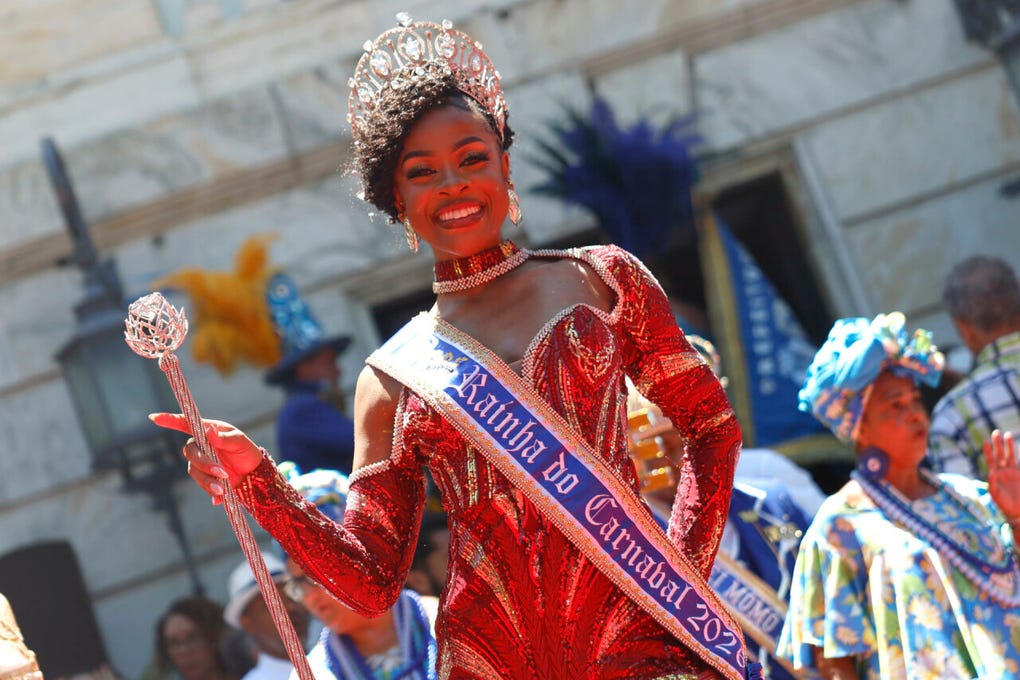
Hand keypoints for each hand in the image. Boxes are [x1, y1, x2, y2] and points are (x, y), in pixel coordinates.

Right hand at [149, 413, 263, 501]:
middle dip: (204, 464)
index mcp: (208, 431)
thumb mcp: (239, 442)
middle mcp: (201, 446)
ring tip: (223, 488)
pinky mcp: (205, 478)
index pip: (186, 424)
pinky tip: (220, 498)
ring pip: (194, 471)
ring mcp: (201, 462)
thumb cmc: (246, 451)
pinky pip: (202, 485)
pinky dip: (211, 492)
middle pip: (190, 452)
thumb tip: (207, 430)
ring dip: (208, 480)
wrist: (254, 473)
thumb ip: (223, 438)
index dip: (170, 420)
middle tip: (222, 473)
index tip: (154, 417)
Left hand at [984, 429, 1019, 521]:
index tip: (985, 441)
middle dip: (998, 444)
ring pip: (1010, 456)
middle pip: (1000, 454)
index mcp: (994, 475)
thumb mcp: (995, 494)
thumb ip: (991, 484)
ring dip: (1009, 446)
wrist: (1016, 511)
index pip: (990, 460)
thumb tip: (991, 473)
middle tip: (996, 432)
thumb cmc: (1003, 504)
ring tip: (1007, 434)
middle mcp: (1003, 471)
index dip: (988, 451)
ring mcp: (1013, 472)